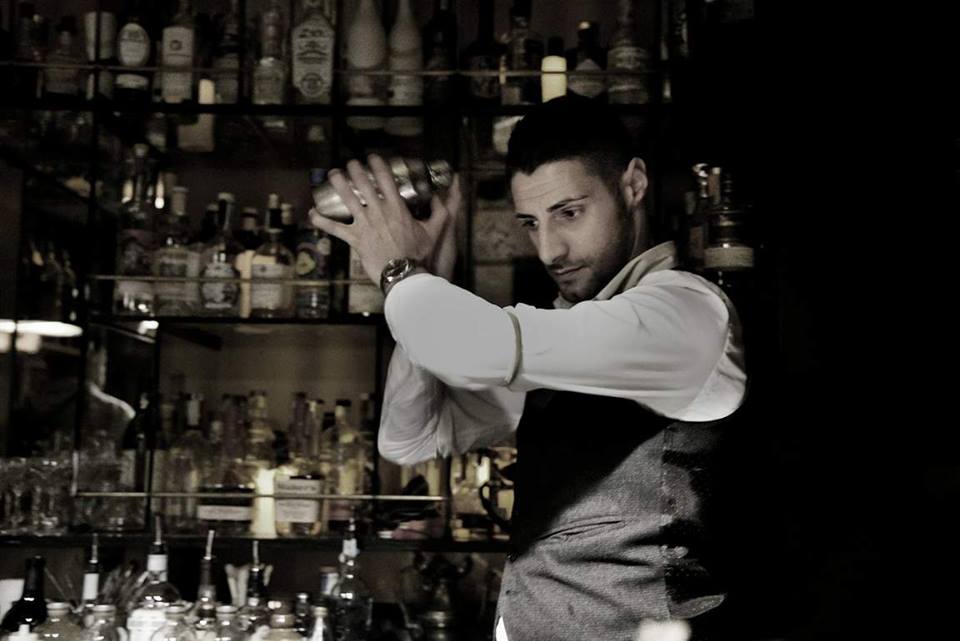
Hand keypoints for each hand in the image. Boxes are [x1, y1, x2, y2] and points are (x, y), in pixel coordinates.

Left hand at [309, 155, 455, 285]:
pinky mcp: (355, 240)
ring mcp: (365, 225)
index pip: (385, 179)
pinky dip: (322, 221)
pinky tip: (312, 213)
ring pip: (347, 199)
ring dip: (338, 184)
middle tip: (350, 163)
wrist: (404, 275)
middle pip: (363, 184)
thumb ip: (439, 214)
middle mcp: (378, 212)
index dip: (378, 164)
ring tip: (333, 174)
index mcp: (397, 208)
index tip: (373, 157)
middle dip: (355, 170)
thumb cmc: (419, 255)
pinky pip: (335, 229)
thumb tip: (441, 200)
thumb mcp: (433, 232)